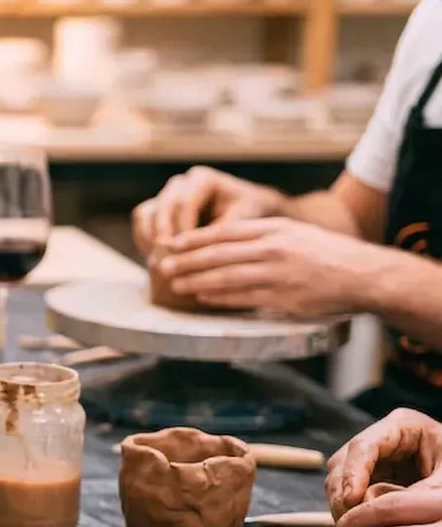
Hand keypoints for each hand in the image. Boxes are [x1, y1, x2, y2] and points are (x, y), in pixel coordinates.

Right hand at [131, 165, 284, 255]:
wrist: (244, 210)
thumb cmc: (247, 213)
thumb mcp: (243, 220)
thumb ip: (223, 231)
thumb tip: (203, 250)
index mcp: (203, 179)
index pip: (184, 203)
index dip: (183, 230)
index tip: (188, 254)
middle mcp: (182, 183)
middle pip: (162, 207)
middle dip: (165, 235)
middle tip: (171, 258)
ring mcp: (167, 194)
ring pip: (146, 212)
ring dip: (150, 238)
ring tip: (161, 260)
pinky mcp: (157, 207)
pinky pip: (142, 221)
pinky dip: (144, 239)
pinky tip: (154, 257)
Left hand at [154, 217, 384, 315]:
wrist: (363, 274)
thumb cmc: (326, 254)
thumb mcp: (294, 233)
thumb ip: (261, 236)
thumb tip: (224, 243)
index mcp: (274, 229)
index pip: (224, 232)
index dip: (194, 239)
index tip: (171, 244)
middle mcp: (273, 248)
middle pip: (219, 254)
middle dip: (186, 260)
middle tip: (162, 266)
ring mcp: (277, 273)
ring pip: (226, 276)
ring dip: (196, 280)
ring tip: (175, 284)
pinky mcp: (283, 297)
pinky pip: (243, 297)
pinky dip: (218, 296)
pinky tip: (202, 296)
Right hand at [327, 409, 441, 521]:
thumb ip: (418, 493)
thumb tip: (380, 513)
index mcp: (403, 426)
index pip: (364, 446)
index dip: (353, 474)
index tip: (352, 500)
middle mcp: (382, 440)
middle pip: (343, 464)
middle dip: (344, 494)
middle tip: (351, 524)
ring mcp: (374, 461)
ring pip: (340, 482)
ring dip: (344, 507)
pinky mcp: (373, 481)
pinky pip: (350, 497)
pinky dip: (353, 514)